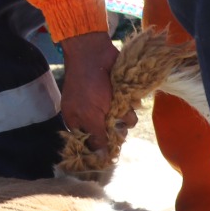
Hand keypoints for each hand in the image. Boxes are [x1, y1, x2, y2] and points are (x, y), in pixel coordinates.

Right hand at [59, 31, 132, 149]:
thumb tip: (101, 157)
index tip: (111, 151)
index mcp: (78, 122)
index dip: (101, 148)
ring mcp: (107, 105)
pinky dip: (131, 104)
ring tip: (119, 102)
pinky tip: (127, 95)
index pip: (91, 144)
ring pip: (123, 123)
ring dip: (125, 115)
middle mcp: (93, 116)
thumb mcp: (89, 114)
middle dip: (115, 129)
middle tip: (112, 117)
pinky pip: (130, 109)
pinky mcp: (120, 96)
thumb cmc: (86, 85)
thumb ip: (97, 136)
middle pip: (110, 135)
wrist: (94, 53)